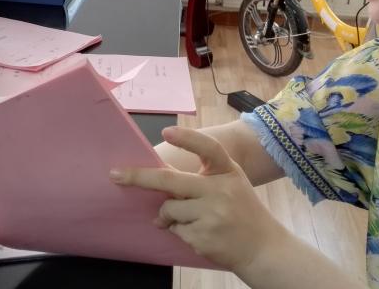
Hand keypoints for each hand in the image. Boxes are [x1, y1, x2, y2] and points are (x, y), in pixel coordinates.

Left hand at [110, 126, 291, 272]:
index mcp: (228, 171)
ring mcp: (211, 215)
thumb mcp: (230, 182)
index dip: (188, 140)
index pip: (209, 148)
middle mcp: (220, 191)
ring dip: (169, 215)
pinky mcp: (203, 237)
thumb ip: (201, 177)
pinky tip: (200, 233)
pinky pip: (174, 230)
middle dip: (138, 177)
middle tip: (115, 175)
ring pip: (168, 209)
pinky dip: (179, 231)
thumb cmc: (241, 209)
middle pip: (170, 181)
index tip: (167, 132)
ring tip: (194, 219)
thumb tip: (159, 185)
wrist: (262, 247)